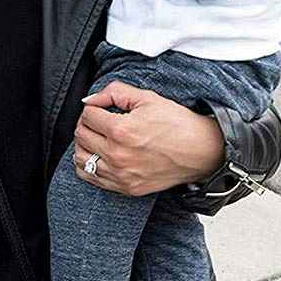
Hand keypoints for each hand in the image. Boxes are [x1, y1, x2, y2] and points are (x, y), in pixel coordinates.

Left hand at [75, 83, 224, 197]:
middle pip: (81, 137)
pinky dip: (88, 166)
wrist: (199, 152)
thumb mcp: (147, 98)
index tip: (101, 108)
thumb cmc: (176, 124)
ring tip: (96, 138)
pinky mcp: (125, 188)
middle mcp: (117, 155)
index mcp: (121, 131)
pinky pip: (92, 179)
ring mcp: (120, 175)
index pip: (88, 116)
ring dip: (83, 146)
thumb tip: (90, 99)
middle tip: (97, 120)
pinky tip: (98, 156)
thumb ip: (115, 92)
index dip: (92, 108)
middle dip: (86, 124)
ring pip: (81, 160)